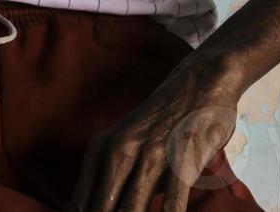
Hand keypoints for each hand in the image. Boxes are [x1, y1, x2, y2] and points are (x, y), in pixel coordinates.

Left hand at [65, 58, 243, 211]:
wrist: (199, 80)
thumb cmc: (161, 123)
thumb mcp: (125, 146)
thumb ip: (110, 181)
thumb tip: (90, 209)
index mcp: (100, 151)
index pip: (79, 206)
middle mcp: (120, 151)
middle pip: (101, 211)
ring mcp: (152, 153)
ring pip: (132, 210)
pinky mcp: (184, 156)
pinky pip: (173, 201)